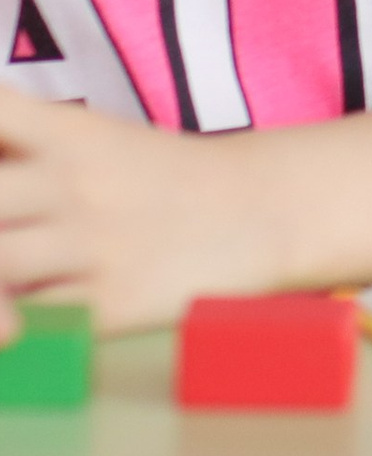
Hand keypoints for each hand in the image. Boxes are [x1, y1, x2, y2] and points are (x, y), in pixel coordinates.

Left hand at [0, 87, 280, 333]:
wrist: (260, 209)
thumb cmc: (158, 179)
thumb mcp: (92, 140)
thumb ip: (19, 147)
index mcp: (70, 133)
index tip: (0, 162)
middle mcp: (76, 182)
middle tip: (1, 232)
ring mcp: (94, 243)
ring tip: (11, 282)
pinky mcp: (112, 303)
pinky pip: (32, 322)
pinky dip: (14, 322)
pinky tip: (21, 319)